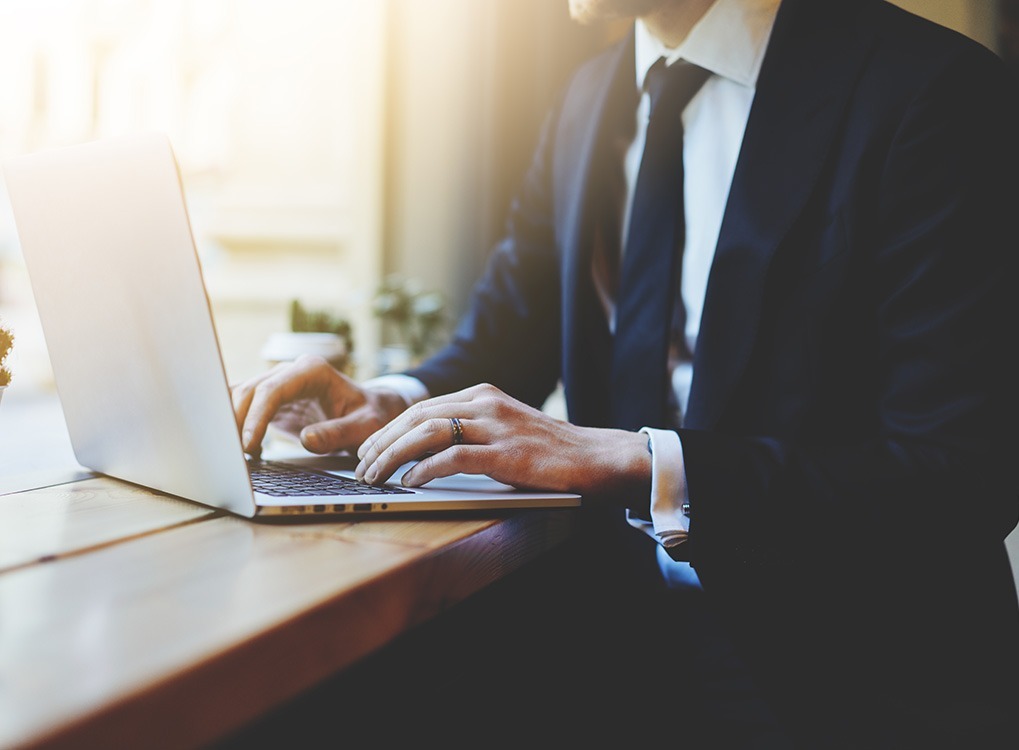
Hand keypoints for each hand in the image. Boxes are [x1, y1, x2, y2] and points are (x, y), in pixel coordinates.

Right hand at [231, 354, 408, 455]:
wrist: (370, 410)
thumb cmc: (370, 416)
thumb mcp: (365, 426)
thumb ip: (338, 433)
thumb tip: (307, 439)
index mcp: (312, 370)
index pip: (272, 390)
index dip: (256, 417)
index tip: (248, 445)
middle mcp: (291, 371)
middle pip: (250, 391)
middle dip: (236, 421)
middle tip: (232, 455)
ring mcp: (279, 383)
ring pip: (241, 396)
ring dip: (231, 423)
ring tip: (231, 455)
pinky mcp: (272, 399)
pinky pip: (245, 407)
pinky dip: (236, 425)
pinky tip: (243, 450)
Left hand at [354, 383, 650, 498]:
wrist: (593, 456)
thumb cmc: (548, 450)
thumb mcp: (503, 429)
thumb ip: (470, 429)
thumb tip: (424, 449)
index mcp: (482, 394)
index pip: (422, 407)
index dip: (389, 429)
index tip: (368, 449)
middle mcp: (485, 403)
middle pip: (417, 416)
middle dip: (382, 442)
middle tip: (361, 465)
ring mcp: (496, 426)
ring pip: (427, 433)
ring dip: (394, 456)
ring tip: (376, 475)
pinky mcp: (505, 453)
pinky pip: (453, 457)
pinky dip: (425, 469)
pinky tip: (410, 482)